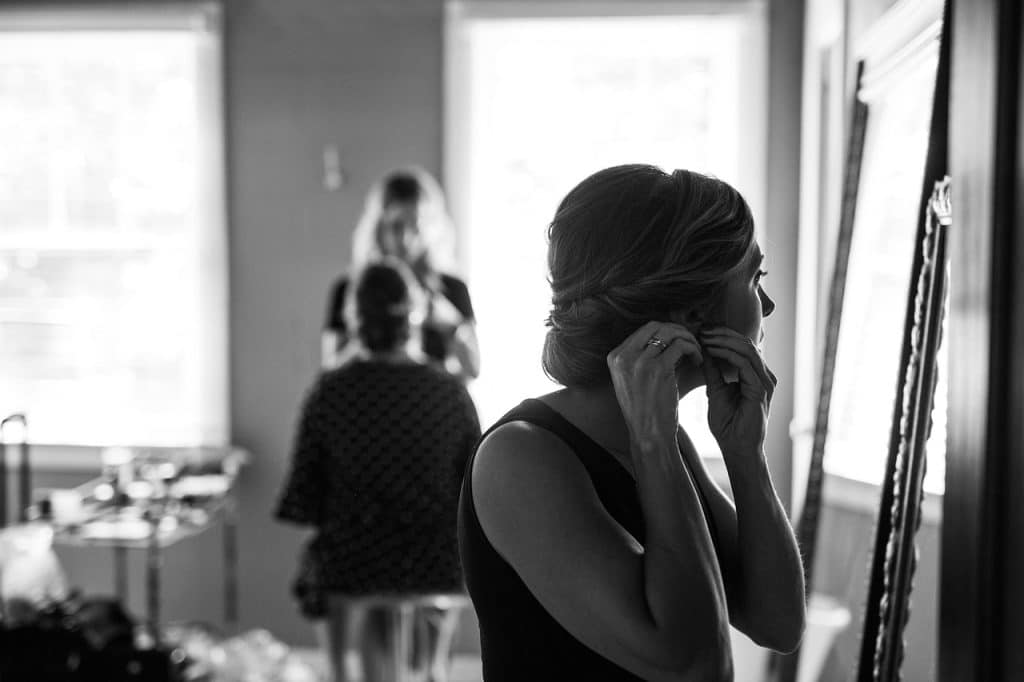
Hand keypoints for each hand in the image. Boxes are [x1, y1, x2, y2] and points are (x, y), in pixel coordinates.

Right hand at [606, 321, 703, 450]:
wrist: (648, 434)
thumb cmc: (645, 410)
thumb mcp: (633, 380)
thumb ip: (643, 357)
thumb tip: (668, 336)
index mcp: (615, 357)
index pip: (643, 330)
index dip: (665, 331)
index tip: (678, 340)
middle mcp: (624, 356)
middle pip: (655, 326)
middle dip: (677, 330)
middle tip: (691, 341)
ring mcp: (640, 361)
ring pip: (670, 334)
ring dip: (688, 339)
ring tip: (696, 352)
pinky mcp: (658, 368)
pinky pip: (681, 346)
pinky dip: (694, 350)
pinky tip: (698, 361)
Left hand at [699, 327, 776, 458]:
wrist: (736, 448)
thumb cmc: (727, 424)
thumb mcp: (715, 391)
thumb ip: (713, 371)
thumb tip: (704, 350)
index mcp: (755, 375)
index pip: (742, 346)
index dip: (723, 335)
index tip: (701, 330)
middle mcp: (764, 376)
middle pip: (746, 343)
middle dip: (722, 333)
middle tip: (702, 328)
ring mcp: (765, 382)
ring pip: (747, 349)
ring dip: (723, 340)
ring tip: (704, 336)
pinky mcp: (761, 390)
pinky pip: (744, 364)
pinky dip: (726, 354)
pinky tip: (711, 350)